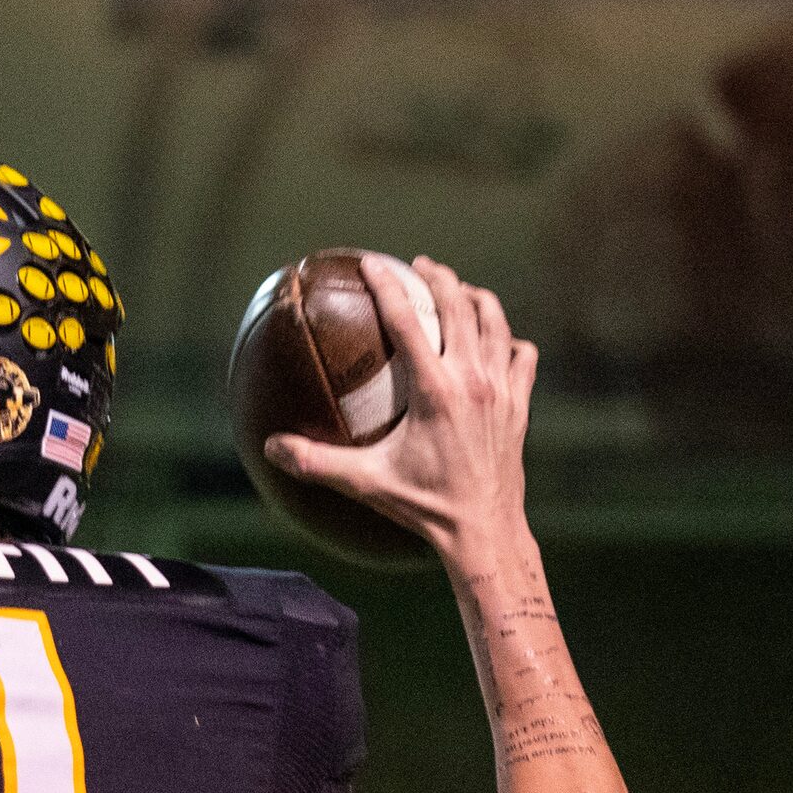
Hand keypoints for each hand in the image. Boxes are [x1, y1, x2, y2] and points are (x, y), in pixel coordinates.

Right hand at [267, 254, 538, 560]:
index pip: (407, 320)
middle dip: (439, 277)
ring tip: (458, 290)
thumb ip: (316, 463)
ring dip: (476, 298)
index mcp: (435, 389)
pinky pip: (521, 355)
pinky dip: (508, 340)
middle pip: (460, 305)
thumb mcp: (365, 482)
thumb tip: (270, 448)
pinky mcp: (520, 404)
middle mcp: (472, 379)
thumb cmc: (423, 506)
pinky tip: (496, 342)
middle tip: (420, 266)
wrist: (484, 529)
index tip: (372, 262)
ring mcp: (502, 389)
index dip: (387, 284)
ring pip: (495, 321)